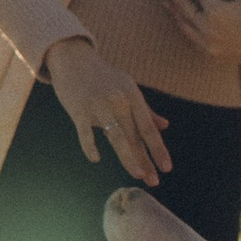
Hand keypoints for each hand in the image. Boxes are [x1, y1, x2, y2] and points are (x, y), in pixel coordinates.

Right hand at [43, 33, 171, 187]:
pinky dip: (90, 145)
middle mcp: (118, 100)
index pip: (148, 128)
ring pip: (116, 136)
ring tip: (138, 175)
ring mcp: (98, 104)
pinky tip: (96, 159)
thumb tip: (164, 126)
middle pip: (134, 136)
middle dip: (145, 160)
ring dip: (128, 157)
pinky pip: (85, 131)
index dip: (158, 148)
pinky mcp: (78, 109)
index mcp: (132, 95)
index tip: (167, 168)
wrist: (73, 58)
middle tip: (154, 182)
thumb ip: (145, 109)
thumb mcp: (127, 88)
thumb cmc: (103, 77)